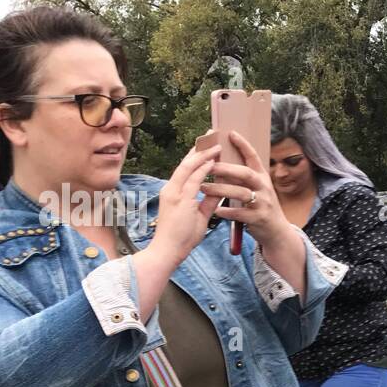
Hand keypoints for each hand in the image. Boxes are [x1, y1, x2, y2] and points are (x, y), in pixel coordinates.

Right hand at [150, 141, 223, 265]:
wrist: (167, 252)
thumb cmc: (181, 237)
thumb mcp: (199, 216)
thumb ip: (208, 201)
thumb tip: (219, 190)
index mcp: (173, 192)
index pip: (185, 169)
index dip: (196, 156)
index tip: (207, 145)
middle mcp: (171, 189)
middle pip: (185, 162)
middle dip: (199, 148)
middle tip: (211, 135)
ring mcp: (174, 193)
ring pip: (189, 167)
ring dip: (204, 154)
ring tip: (216, 143)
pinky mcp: (179, 200)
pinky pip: (194, 179)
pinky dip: (204, 168)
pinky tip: (214, 160)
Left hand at [200, 131, 290, 246]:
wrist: (277, 231)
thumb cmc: (261, 207)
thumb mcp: (258, 189)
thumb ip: (243, 178)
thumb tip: (221, 163)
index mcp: (262, 177)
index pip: (253, 157)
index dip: (243, 145)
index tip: (230, 133)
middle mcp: (264, 187)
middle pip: (245, 174)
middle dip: (226, 168)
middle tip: (208, 165)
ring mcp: (262, 203)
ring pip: (240, 193)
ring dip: (221, 190)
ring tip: (204, 188)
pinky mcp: (258, 218)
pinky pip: (239, 213)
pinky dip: (226, 212)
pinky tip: (215, 210)